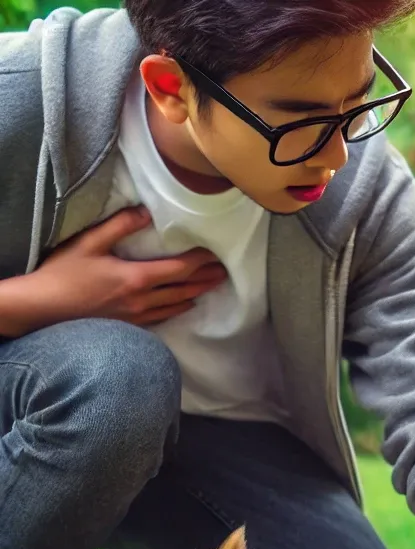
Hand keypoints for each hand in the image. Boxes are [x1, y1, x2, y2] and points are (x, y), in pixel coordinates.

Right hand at [13, 206, 226, 334]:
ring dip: (196, 294)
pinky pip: (162, 317)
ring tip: (211, 287)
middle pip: (183, 289)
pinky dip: (177, 309)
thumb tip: (145, 212)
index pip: (178, 269)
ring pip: (175, 306)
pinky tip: (184, 306)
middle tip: (224, 273)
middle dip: (205, 279)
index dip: (199, 261)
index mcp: (136, 278)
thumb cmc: (63, 275)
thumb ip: (119, 225)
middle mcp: (143, 300)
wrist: (44, 309)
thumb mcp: (89, 243)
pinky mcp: (130, 325)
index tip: (214, 253)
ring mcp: (137, 316)